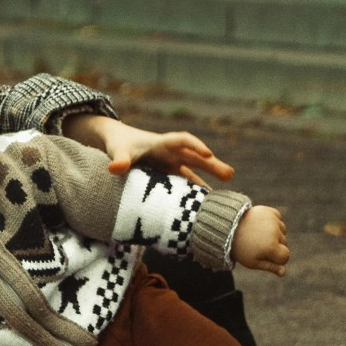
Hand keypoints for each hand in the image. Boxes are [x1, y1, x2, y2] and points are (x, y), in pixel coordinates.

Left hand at [63, 113, 233, 184]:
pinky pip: (184, 183)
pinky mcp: (168, 175)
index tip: (208, 154)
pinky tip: (203, 205)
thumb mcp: (117, 151)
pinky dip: (193, 191)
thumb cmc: (118, 144)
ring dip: (208, 181)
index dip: (195, 146)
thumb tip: (116, 168)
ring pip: (194, 171)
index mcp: (161, 143)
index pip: (182, 140)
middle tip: (229, 175)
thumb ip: (119, 160)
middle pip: (195, 156)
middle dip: (212, 164)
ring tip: (223, 197)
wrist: (117, 142)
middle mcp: (171, 153)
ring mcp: (171, 164)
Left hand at [233, 204, 289, 276]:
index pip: (285, 256)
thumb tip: (283, 272)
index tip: (265, 256)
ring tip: (258, 235)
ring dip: (274, 233)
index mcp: (271, 247)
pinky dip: (272, 222)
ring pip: (282, 231)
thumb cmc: (241, 248)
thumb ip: (270, 267)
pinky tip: (260, 225)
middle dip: (275, 245)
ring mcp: (273, 220)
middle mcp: (275, 232)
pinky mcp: (270, 211)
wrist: (228, 227)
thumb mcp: (253, 262)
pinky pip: (278, 219)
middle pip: (284, 243)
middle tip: (257, 244)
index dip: (277, 259)